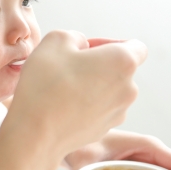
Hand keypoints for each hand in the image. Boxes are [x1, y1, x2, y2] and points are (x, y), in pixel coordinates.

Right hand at [6, 31, 147, 156]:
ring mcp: (118, 112)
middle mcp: (129, 88)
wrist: (35, 132)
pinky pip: (99, 110)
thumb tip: (82, 48)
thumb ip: (75, 36)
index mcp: (122, 61)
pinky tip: (61, 106)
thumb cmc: (45, 84)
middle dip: (97, 66)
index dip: (109, 43)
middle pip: (119, 70)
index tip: (86, 50)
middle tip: (66, 68)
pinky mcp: (104, 129)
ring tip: (61, 89)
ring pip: (109, 91)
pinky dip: (85, 105)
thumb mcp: (54, 40)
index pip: (135, 46)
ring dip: (91, 86)